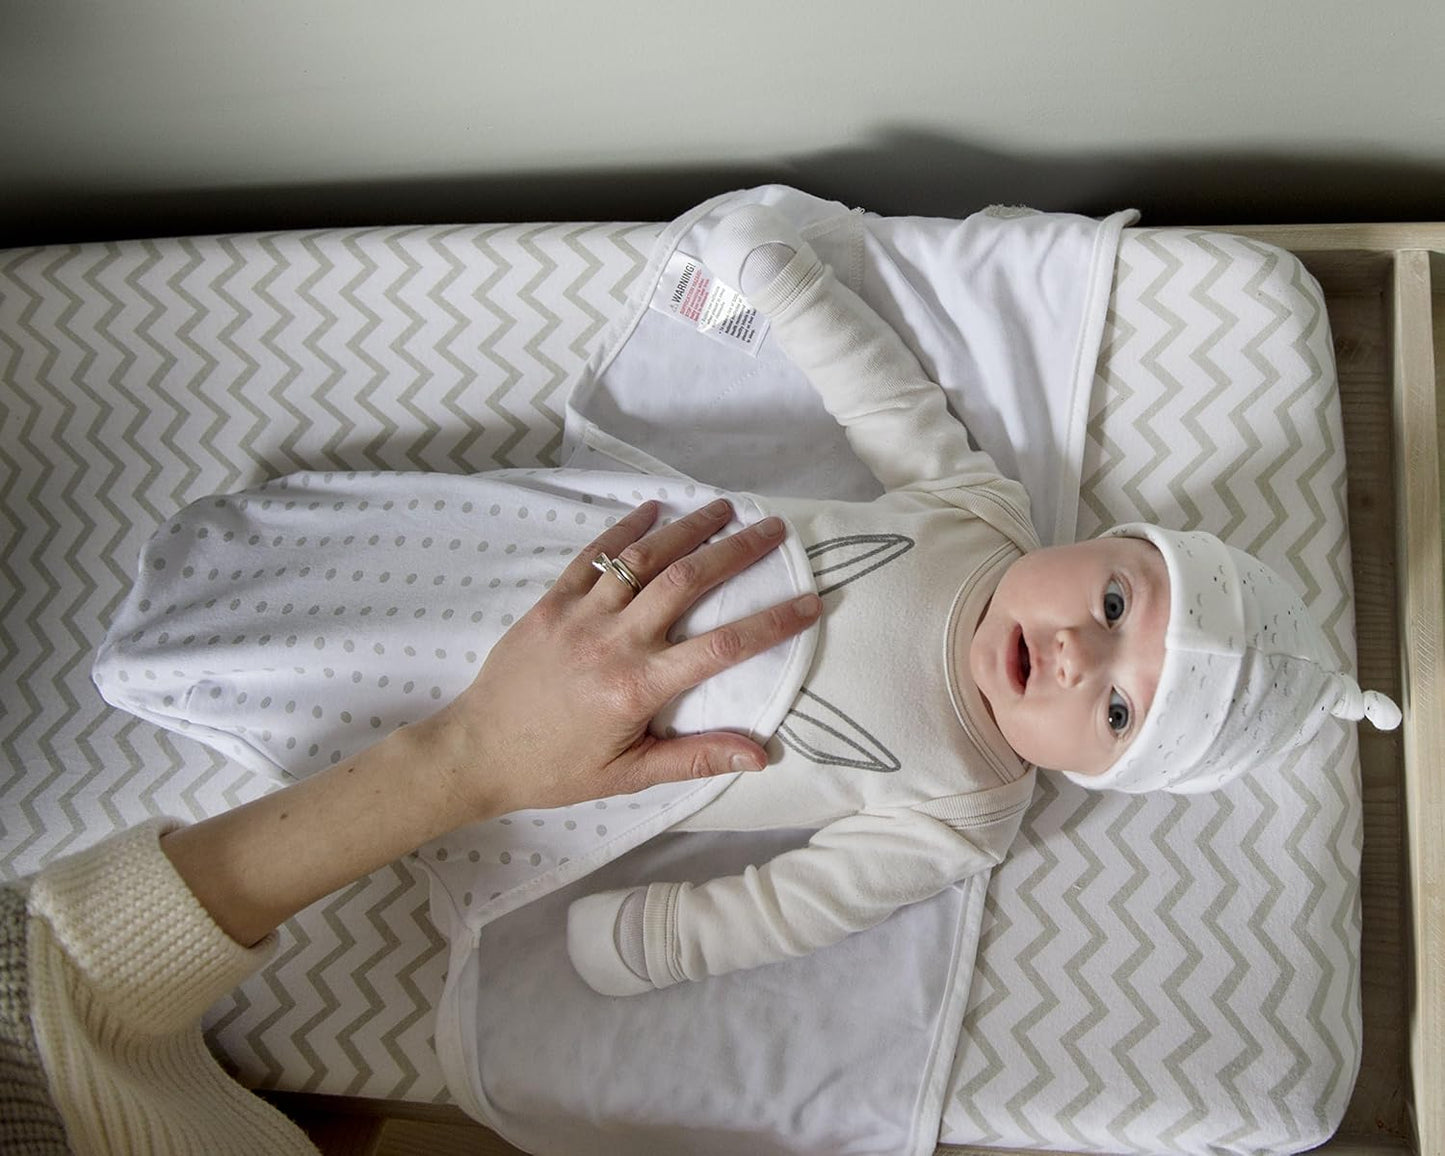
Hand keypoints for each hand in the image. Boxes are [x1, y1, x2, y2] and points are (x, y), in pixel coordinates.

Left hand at [418, 498, 821, 818]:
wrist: (476, 751)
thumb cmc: (555, 769)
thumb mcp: (629, 775)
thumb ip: (695, 759)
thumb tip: (761, 754)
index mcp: (638, 687)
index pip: (722, 648)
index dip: (772, 623)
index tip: (810, 601)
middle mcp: (613, 641)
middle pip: (687, 581)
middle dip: (737, 550)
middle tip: (774, 528)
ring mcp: (579, 615)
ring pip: (642, 558)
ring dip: (688, 527)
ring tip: (724, 506)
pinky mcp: (550, 602)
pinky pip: (591, 555)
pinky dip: (624, 529)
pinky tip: (653, 510)